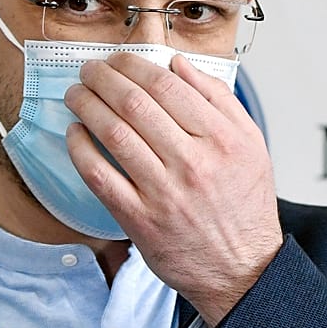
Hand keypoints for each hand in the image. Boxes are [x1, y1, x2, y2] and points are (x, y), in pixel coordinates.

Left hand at [65, 52, 282, 326]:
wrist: (242, 267)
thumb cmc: (245, 203)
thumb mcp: (251, 143)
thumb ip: (220, 99)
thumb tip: (180, 64)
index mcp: (222, 138)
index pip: (167, 86)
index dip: (134, 66)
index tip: (118, 60)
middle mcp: (193, 162)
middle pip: (135, 104)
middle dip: (103, 79)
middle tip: (89, 70)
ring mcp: (164, 193)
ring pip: (114, 134)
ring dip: (87, 106)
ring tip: (76, 94)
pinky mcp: (141, 220)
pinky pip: (100, 176)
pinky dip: (82, 149)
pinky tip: (75, 133)